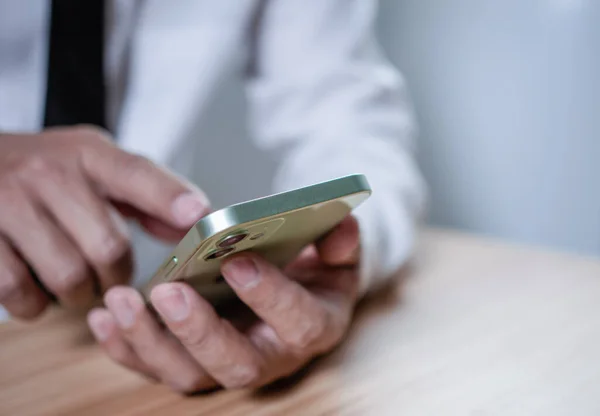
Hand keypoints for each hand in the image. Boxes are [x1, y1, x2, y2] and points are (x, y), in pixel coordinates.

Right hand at [0, 126, 209, 319]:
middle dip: (118, 274)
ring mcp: (9, 202)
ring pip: (69, 275)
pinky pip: (21, 290)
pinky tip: (39, 289)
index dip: (170, 197)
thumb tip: (196, 221)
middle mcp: (49, 172)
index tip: (198, 215)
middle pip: (109, 245)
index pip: (137, 174)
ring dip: (80, 292)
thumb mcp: (95, 166)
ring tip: (77, 280)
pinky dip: (37, 302)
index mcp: (88, 154)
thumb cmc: (46, 172)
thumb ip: (147, 194)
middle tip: (112, 273)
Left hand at [88, 215, 360, 392]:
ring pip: (189, 375)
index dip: (270, 296)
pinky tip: (104, 318)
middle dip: (199, 331)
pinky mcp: (195, 362)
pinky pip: (157, 367)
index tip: (239, 262)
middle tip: (169, 290)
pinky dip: (127, 348)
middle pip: (236, 365)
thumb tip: (340, 225)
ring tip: (121, 299)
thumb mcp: (337, 251)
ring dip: (150, 341)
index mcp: (312, 327)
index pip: (297, 322)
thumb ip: (340, 238)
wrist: (296, 291)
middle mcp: (270, 357)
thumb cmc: (315, 270)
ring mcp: (228, 364)